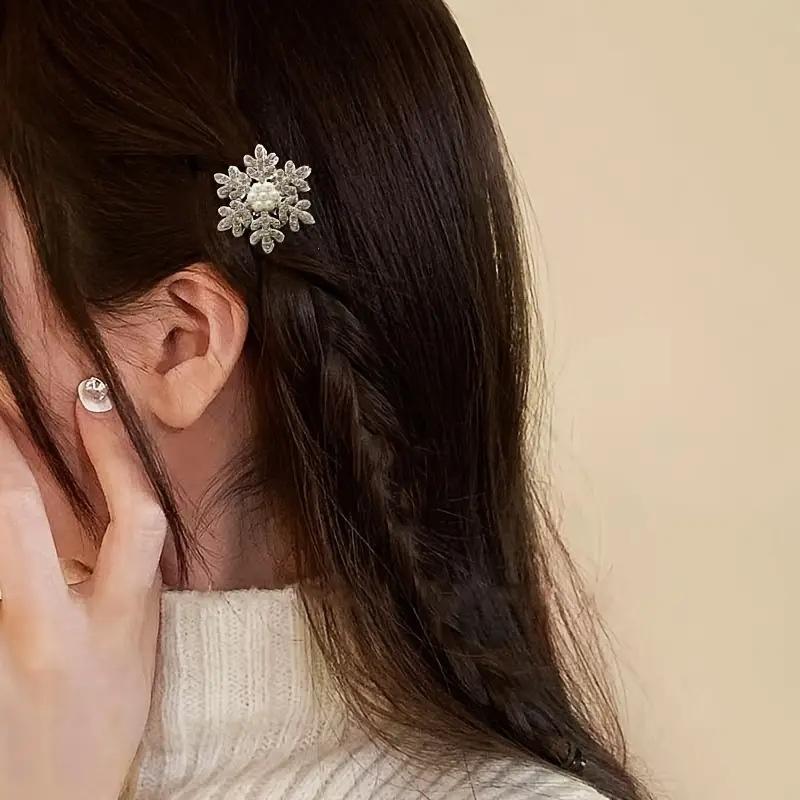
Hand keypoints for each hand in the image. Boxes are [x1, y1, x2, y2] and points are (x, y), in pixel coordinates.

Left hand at [0, 385, 166, 799]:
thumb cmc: (104, 721)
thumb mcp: (133, 645)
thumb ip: (120, 577)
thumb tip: (95, 497)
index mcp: (122, 619)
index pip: (133, 519)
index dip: (113, 452)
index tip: (92, 395)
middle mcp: (57, 630)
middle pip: (21, 516)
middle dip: (5, 447)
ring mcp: (4, 647)